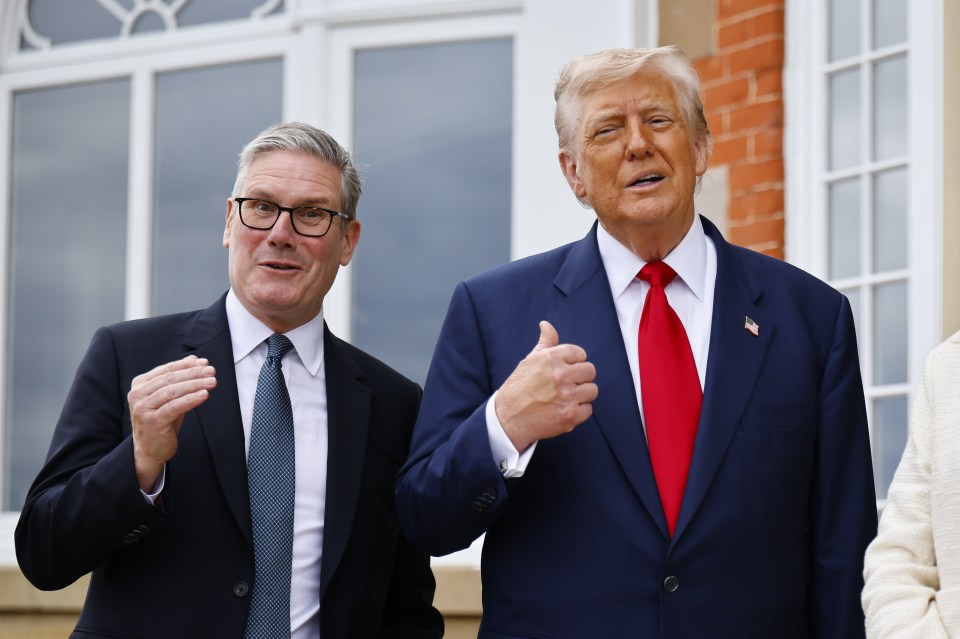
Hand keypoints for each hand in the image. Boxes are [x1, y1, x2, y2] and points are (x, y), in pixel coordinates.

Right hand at [128, 355, 215, 491]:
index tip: (205, 362)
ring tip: (212, 382)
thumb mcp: (170, 398)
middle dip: (193, 373)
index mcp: (140, 385)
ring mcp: (143, 408)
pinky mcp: (152, 421)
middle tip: (211, 371)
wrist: (149, 450)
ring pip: (172, 391)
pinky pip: (174, 407)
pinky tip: (204, 395)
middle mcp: (138, 395)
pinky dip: (190, 399)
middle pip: (170, 379)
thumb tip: (193, 359)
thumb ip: (179, 380)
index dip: (186, 365)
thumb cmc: (161, 422)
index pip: (166, 370)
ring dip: (195, 384)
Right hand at [495, 321, 597, 452]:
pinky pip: (588, 409)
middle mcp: (561, 376)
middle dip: (581, 377)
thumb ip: (545, 342)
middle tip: (567, 384)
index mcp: (552, 358)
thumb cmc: (519, 387)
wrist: (508, 418)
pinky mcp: (570, 416)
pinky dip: (579, 411)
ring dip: (582, 394)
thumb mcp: (530, 360)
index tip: (564, 370)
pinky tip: (564, 409)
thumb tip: (546, 324)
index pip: (580, 354)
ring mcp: (567, 397)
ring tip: (566, 397)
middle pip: (590, 371)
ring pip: (592, 390)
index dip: (573, 362)